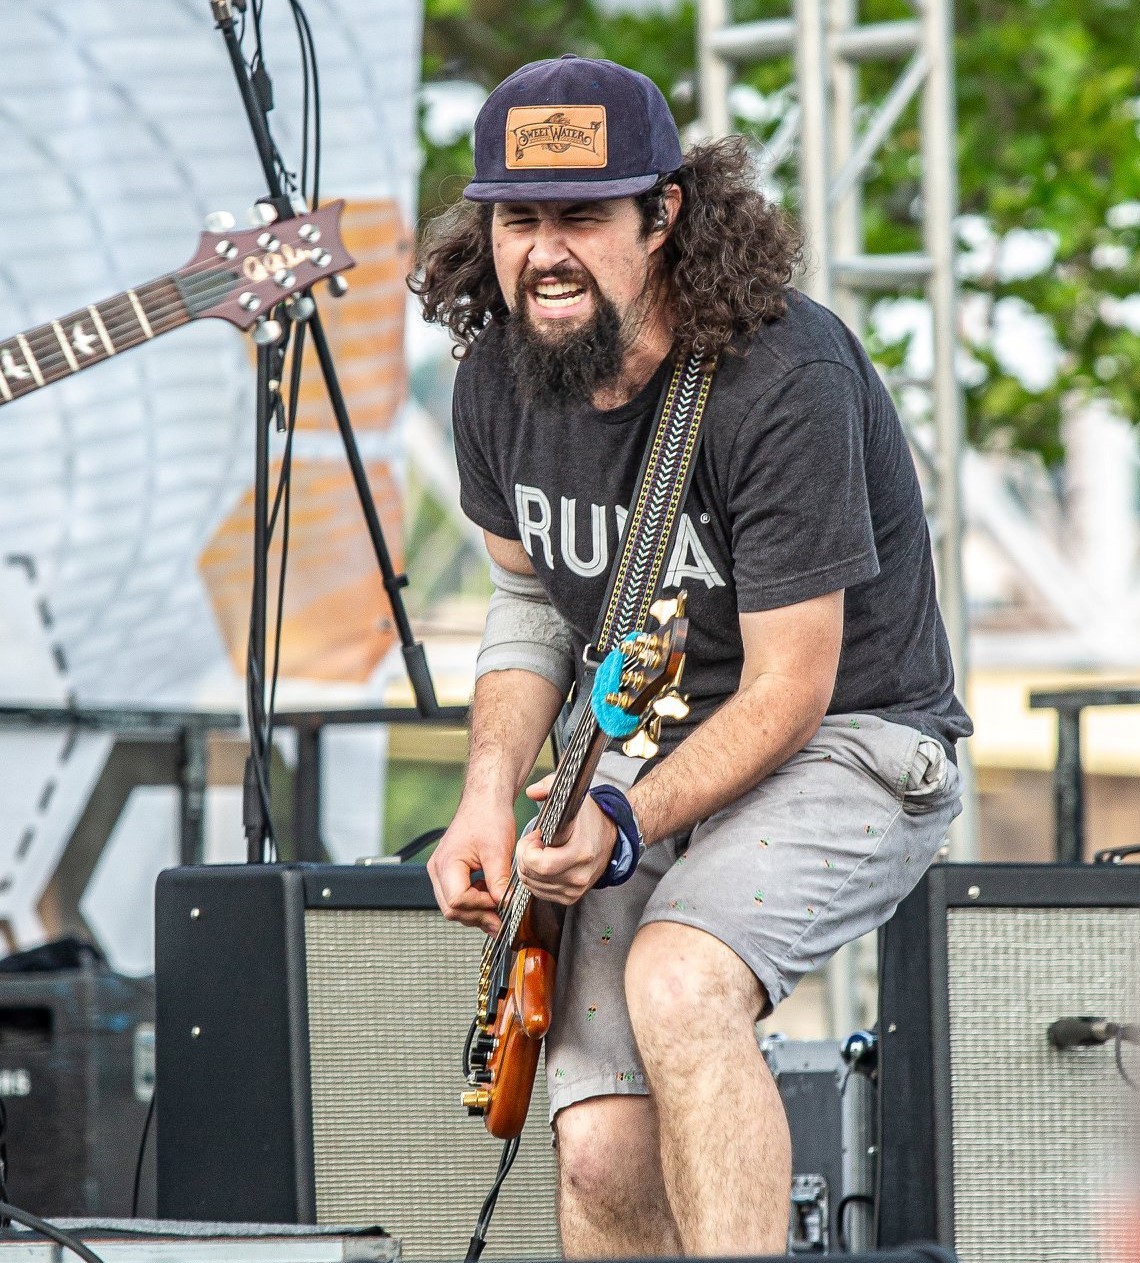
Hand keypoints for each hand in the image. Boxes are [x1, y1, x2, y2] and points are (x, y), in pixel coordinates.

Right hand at [427, 797, 515, 934]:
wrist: (485, 801)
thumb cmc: (489, 817)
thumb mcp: (499, 851)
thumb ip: (499, 881)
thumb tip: (505, 906)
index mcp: (446, 863)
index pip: (457, 900)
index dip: (481, 906)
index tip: (500, 903)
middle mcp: (438, 870)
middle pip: (451, 909)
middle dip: (478, 916)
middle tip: (501, 919)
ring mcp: (441, 872)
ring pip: (453, 907)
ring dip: (476, 912)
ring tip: (498, 911)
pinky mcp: (448, 872)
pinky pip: (457, 897)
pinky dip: (473, 903)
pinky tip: (490, 897)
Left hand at [515, 774, 616, 903]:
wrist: (611, 838)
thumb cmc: (590, 818)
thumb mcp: (573, 797)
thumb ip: (549, 787)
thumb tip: (532, 792)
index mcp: (581, 851)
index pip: (541, 864)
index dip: (528, 850)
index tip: (535, 836)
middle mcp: (579, 874)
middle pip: (533, 876)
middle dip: (525, 857)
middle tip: (534, 843)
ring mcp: (576, 888)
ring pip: (534, 886)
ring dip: (529, 869)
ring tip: (541, 852)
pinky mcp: (572, 897)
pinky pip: (541, 893)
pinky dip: (536, 880)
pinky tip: (545, 864)